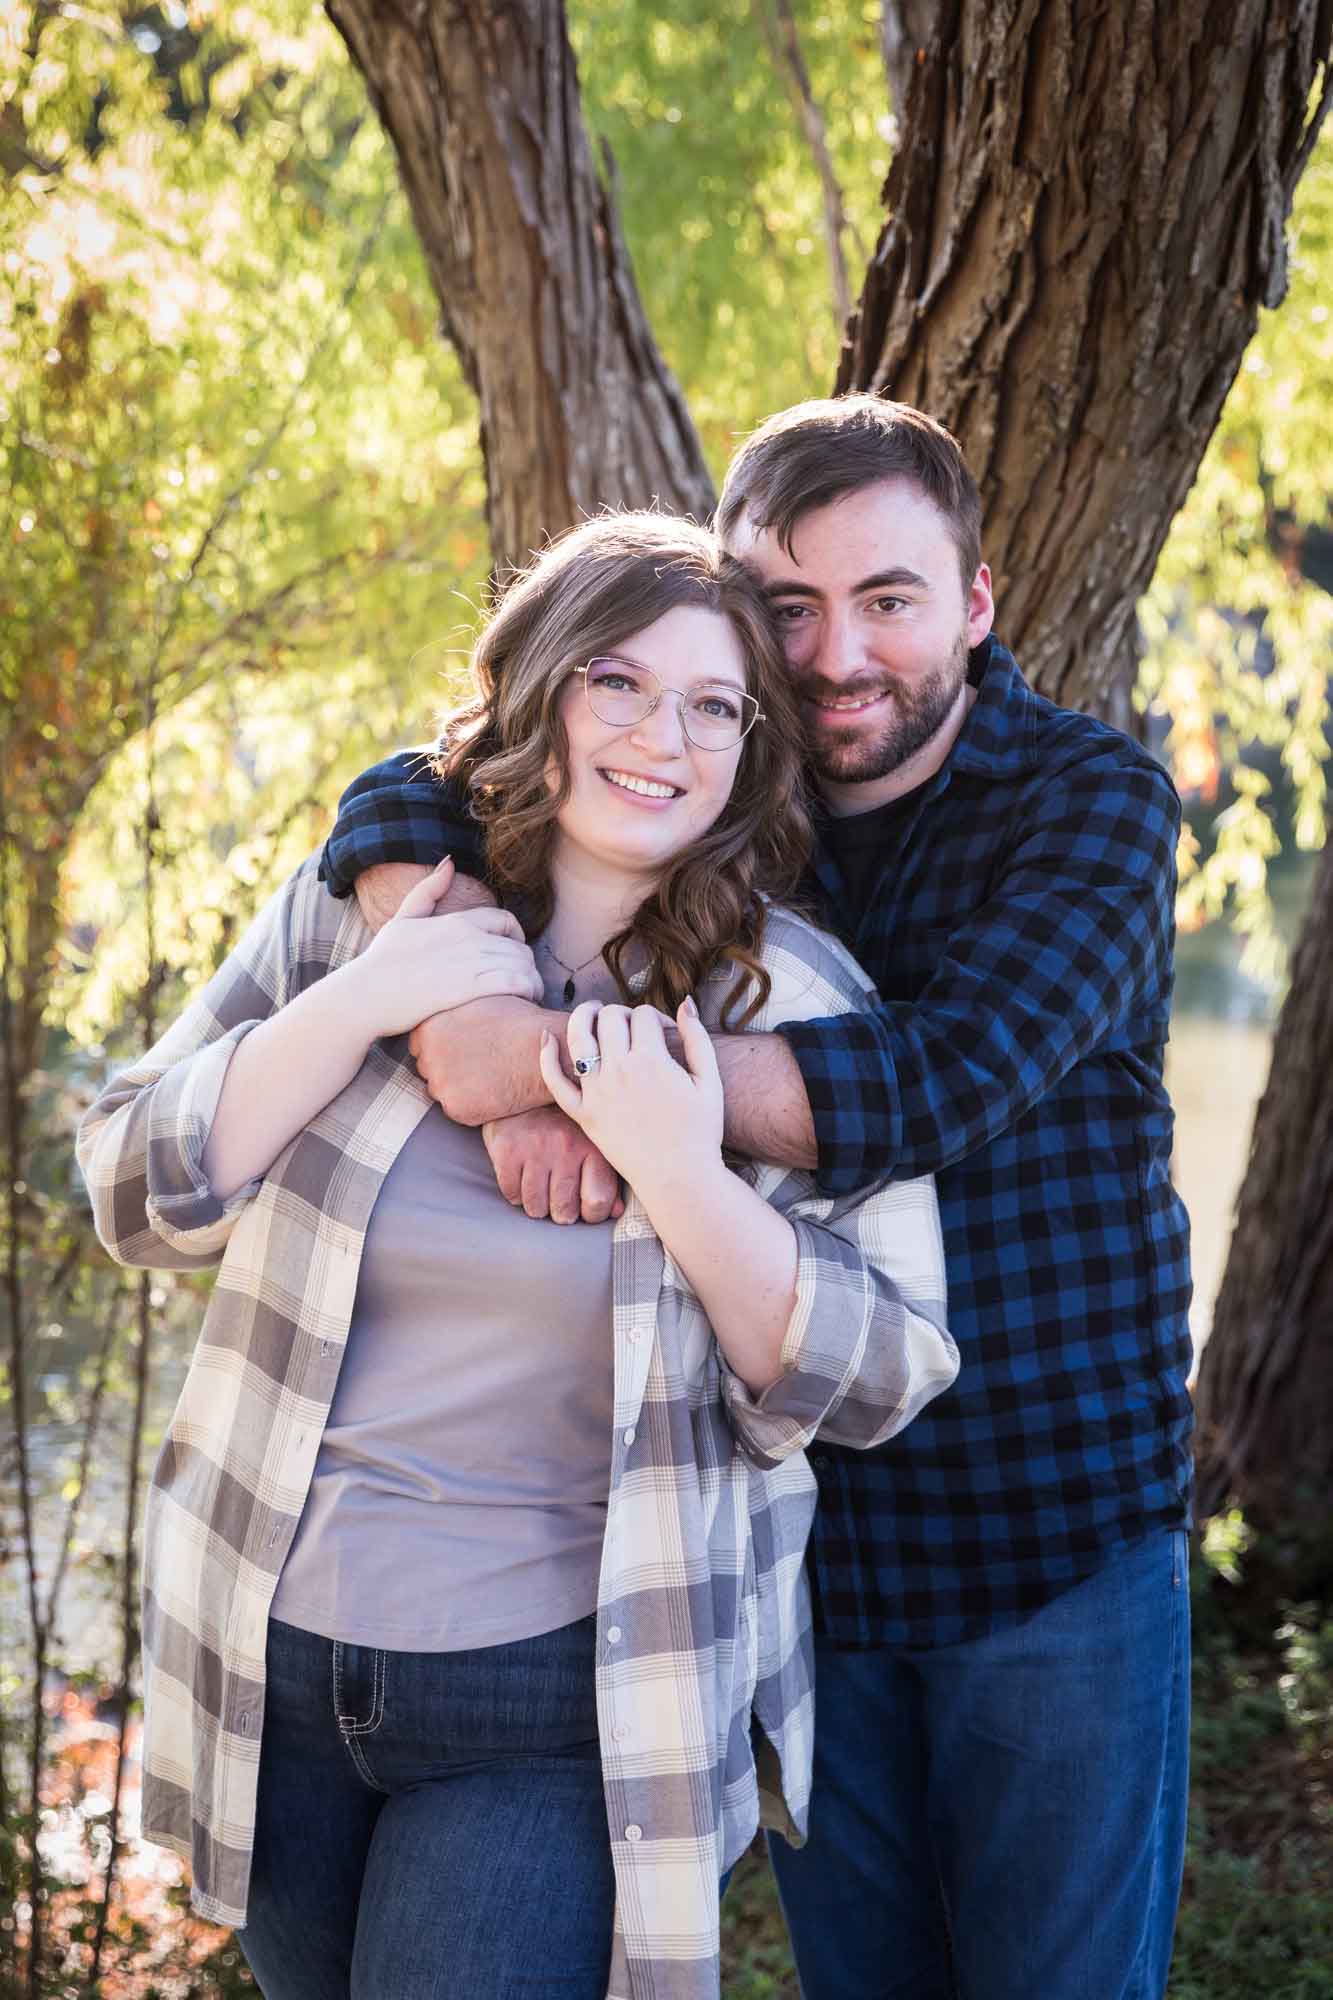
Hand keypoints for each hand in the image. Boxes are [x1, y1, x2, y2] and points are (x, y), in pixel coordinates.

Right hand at [354, 859, 542, 1037]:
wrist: (364, 995)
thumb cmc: (381, 961)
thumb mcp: (403, 918)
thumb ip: (428, 890)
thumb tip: (449, 862)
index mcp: (456, 920)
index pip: (506, 920)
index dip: (517, 937)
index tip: (513, 956)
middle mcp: (468, 936)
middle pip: (519, 946)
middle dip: (526, 964)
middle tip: (523, 982)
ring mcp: (470, 960)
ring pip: (523, 964)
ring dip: (532, 981)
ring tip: (528, 996)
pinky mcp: (470, 987)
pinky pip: (516, 982)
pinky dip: (527, 991)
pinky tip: (523, 1002)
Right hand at [481, 1106, 623, 1223]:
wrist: (527, 1084)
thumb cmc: (565, 1121)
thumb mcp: (591, 1141)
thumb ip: (606, 1176)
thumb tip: (615, 1210)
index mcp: (592, 1147)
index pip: (598, 1202)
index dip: (591, 1214)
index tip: (584, 1209)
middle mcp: (566, 1148)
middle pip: (564, 1211)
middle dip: (561, 1213)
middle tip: (558, 1201)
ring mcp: (535, 1149)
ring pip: (535, 1208)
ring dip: (537, 1205)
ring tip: (540, 1190)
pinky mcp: (507, 1149)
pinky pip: (511, 1193)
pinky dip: (515, 1192)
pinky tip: (521, 1178)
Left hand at [539, 998, 722, 1194]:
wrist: (679, 1179)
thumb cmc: (700, 1133)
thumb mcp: (709, 1082)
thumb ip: (698, 1038)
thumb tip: (686, 1003)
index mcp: (652, 1060)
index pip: (643, 1015)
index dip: (656, 1017)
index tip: (664, 1033)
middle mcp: (619, 1071)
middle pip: (610, 1018)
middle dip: (621, 1013)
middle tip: (630, 1026)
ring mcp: (597, 1092)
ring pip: (577, 1037)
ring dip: (582, 1016)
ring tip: (591, 1013)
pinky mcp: (583, 1114)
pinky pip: (555, 1081)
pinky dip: (546, 1057)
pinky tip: (546, 1039)